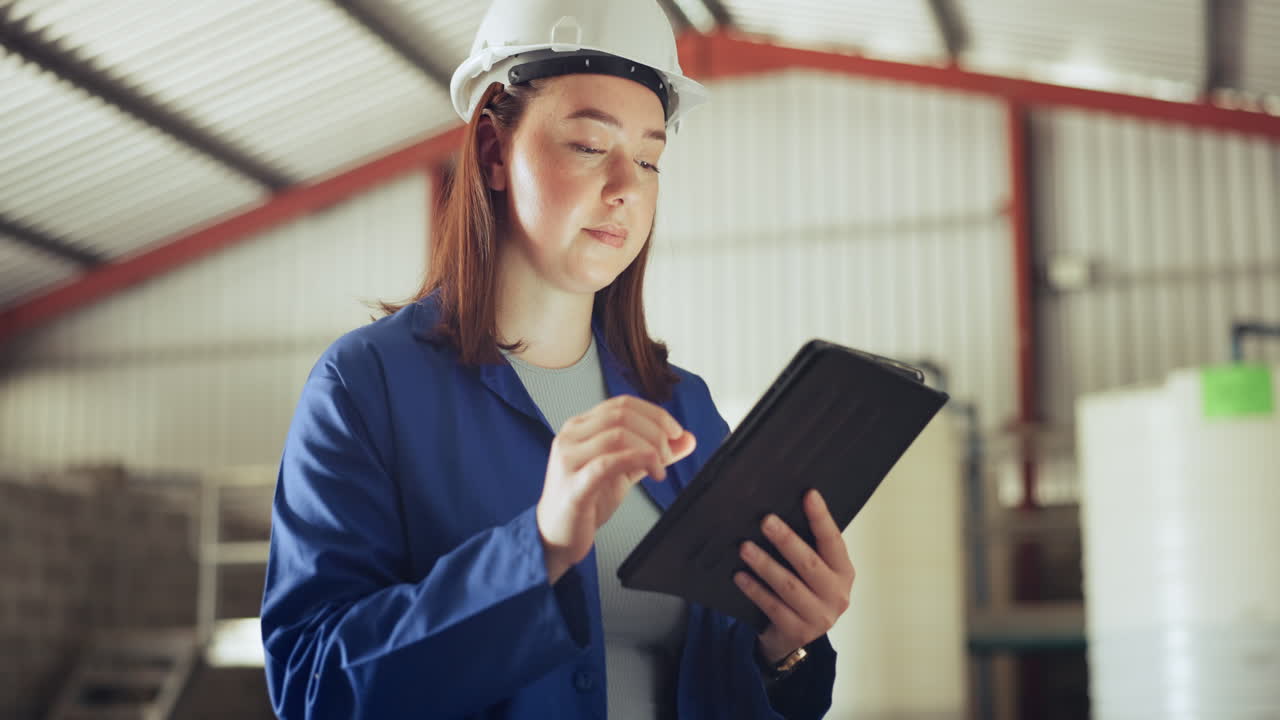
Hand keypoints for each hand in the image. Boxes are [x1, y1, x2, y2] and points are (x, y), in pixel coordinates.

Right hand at [537, 395, 696, 582]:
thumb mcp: (624, 470)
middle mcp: (571, 436)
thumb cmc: (588, 501)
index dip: (655, 414)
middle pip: (622, 414)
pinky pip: (609, 462)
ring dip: (650, 448)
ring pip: (618, 434)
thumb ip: (652, 452)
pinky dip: (639, 462)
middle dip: (655, 431)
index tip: (676, 432)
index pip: (622, 404)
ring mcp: (569, 459)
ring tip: (660, 469)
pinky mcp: (573, 484)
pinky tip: (654, 474)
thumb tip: (687, 438)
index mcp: (581, 427)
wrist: (556, 536)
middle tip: (668, 454)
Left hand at [734, 489, 854, 663]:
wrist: (795, 639)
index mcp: (844, 572)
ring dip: (765, 565)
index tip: (809, 495)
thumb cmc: (804, 591)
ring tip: (744, 548)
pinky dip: (755, 590)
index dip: (821, 519)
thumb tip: (780, 511)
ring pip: (788, 586)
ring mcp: (819, 617)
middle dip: (787, 540)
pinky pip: (773, 607)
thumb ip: (808, 547)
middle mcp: (837, 595)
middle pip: (809, 564)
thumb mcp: (814, 571)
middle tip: (765, 521)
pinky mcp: (798, 632)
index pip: (833, 541)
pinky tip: (740, 576)